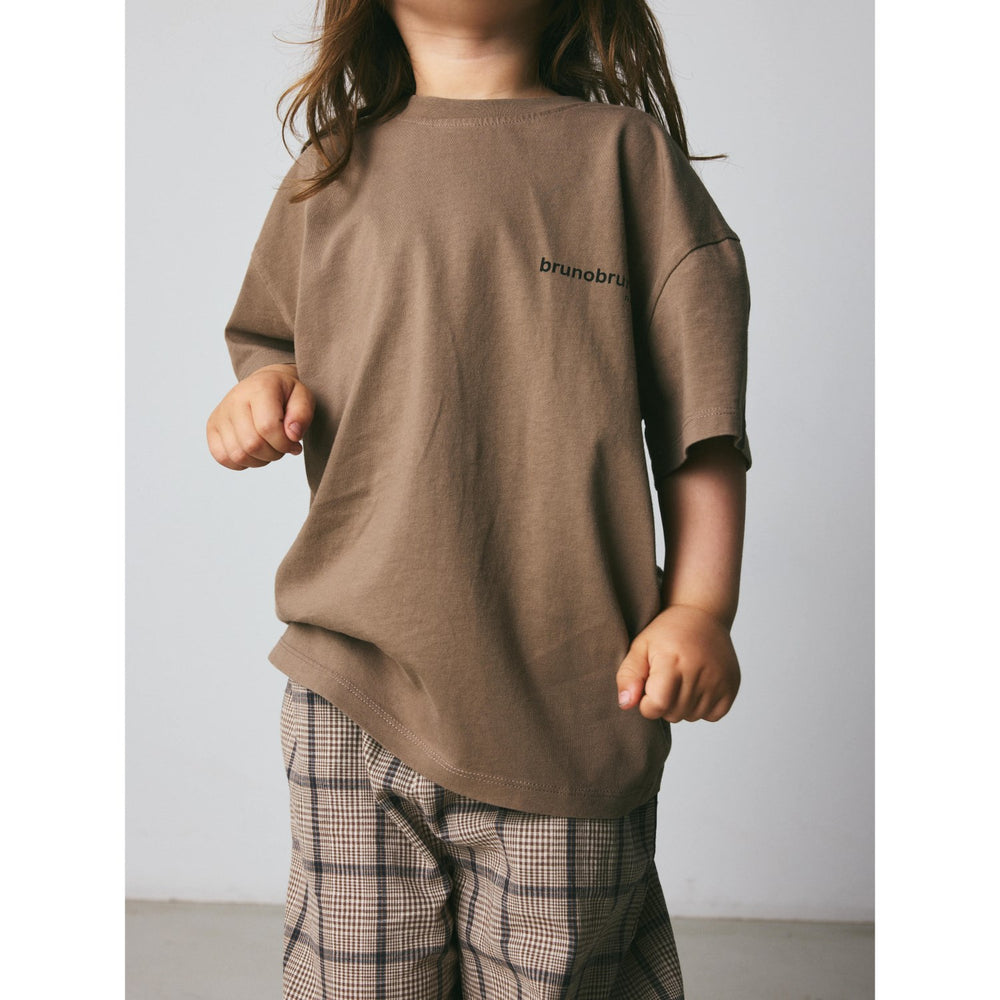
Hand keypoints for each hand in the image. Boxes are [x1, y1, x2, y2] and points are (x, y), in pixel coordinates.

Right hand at [206, 363, 314, 470]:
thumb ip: (302, 416)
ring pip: (238, 455)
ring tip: (269, 448)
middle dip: (274, 453)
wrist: (264, 385)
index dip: (285, 443)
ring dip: (260, 460)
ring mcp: (220, 414)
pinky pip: (222, 457)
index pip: (268, 427)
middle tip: (282, 446)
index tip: (295, 443)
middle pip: (252, 444)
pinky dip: (242, 463)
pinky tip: (254, 452)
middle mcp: (234, 399)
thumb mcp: (304, 397)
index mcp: (259, 388)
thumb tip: (292, 436)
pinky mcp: (212, 427)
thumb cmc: (286, 394)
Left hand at [615, 604, 740, 722]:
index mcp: (672, 661)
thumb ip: (629, 675)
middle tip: (665, 679)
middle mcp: (699, 672)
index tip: (647, 687)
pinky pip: (712, 715)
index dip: (646, 703)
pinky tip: (697, 686)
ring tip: (681, 680)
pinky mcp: (732, 686)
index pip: (657, 705)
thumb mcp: (640, 646)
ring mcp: (718, 680)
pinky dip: (702, 707)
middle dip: (663, 703)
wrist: (702, 614)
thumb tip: (625, 704)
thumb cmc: (667, 632)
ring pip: (691, 716)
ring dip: (682, 706)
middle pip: (673, 714)